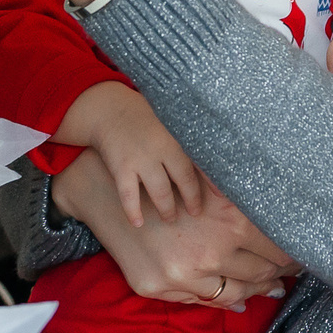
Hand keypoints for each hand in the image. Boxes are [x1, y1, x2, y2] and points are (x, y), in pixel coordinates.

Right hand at [52, 151, 300, 309]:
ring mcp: (183, 275)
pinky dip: (227, 301)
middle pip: (261, 274)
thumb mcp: (211, 184)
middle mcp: (209, 253)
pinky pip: (204, 302)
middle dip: (281, 274)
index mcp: (230, 222)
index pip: (279, 251)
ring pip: (235, 293)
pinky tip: (239, 297)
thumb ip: (245, 204)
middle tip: (294, 272)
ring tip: (271, 285)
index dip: (296, 256)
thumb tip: (284, 230)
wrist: (105, 190)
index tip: (307, 256)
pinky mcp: (159, 287)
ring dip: (257, 290)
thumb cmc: (164, 179)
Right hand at [59, 82, 207, 225]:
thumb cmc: (145, 119)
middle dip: (191, 199)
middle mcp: (162, 147)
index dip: (213, 180)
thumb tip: (215, 157)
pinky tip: (138, 223)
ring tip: (169, 218)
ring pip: (160, 191)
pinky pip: (128, 195)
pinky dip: (133, 211)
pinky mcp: (121, 167)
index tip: (223, 196)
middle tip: (195, 213)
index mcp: (177, 135)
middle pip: (184, 179)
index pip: (201, 160)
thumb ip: (186, 138)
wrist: (109, 110)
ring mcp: (141, 158)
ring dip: (167, 209)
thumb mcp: (169, 121)